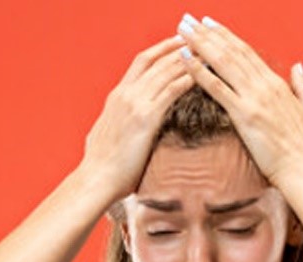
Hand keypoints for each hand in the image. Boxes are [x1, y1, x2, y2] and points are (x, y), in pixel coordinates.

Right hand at [80, 36, 194, 202]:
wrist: (97, 179)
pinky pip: (170, 91)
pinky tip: (201, 76)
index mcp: (117, 97)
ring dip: (186, 60)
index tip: (177, 44)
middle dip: (177, 48)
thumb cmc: (103, 167)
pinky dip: (186, 80)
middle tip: (197, 40)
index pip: (141, 63)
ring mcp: (134, 104)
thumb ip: (119, 125)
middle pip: (154, 60)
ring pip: (164, 71)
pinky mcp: (145, 118)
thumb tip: (124, 129)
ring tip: (205, 53)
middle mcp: (125, 94)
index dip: (160, 50)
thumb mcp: (108, 136)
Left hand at [176, 16, 302, 184]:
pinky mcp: (245, 115)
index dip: (226, 37)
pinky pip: (218, 88)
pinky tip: (185, 59)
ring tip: (182, 30)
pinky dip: (199, 72)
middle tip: (187, 20)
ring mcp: (254, 99)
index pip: (247, 53)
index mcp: (278, 84)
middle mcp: (264, 86)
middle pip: (231, 52)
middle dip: (207, 34)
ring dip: (199, 44)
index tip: (209, 25)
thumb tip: (298, 67)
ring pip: (223, 62)